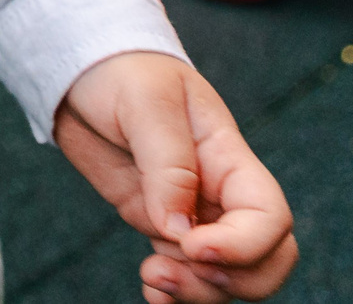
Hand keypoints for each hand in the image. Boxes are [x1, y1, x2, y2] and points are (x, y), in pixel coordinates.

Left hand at [56, 52, 297, 302]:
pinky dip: (175, 295)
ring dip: (199, 294)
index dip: (245, 245)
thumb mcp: (146, 100)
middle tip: (179, 265)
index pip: (270, 216)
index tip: (192, 245)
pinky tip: (150, 289)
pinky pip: (186, 274)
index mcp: (229, 158)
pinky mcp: (159, 225)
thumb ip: (166, 160)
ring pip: (227, 277)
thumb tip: (178, 226)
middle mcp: (219, 193)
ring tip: (151, 277)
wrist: (82, 72)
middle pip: (267, 259)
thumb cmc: (122, 70)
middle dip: (236, 280)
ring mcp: (191, 214)